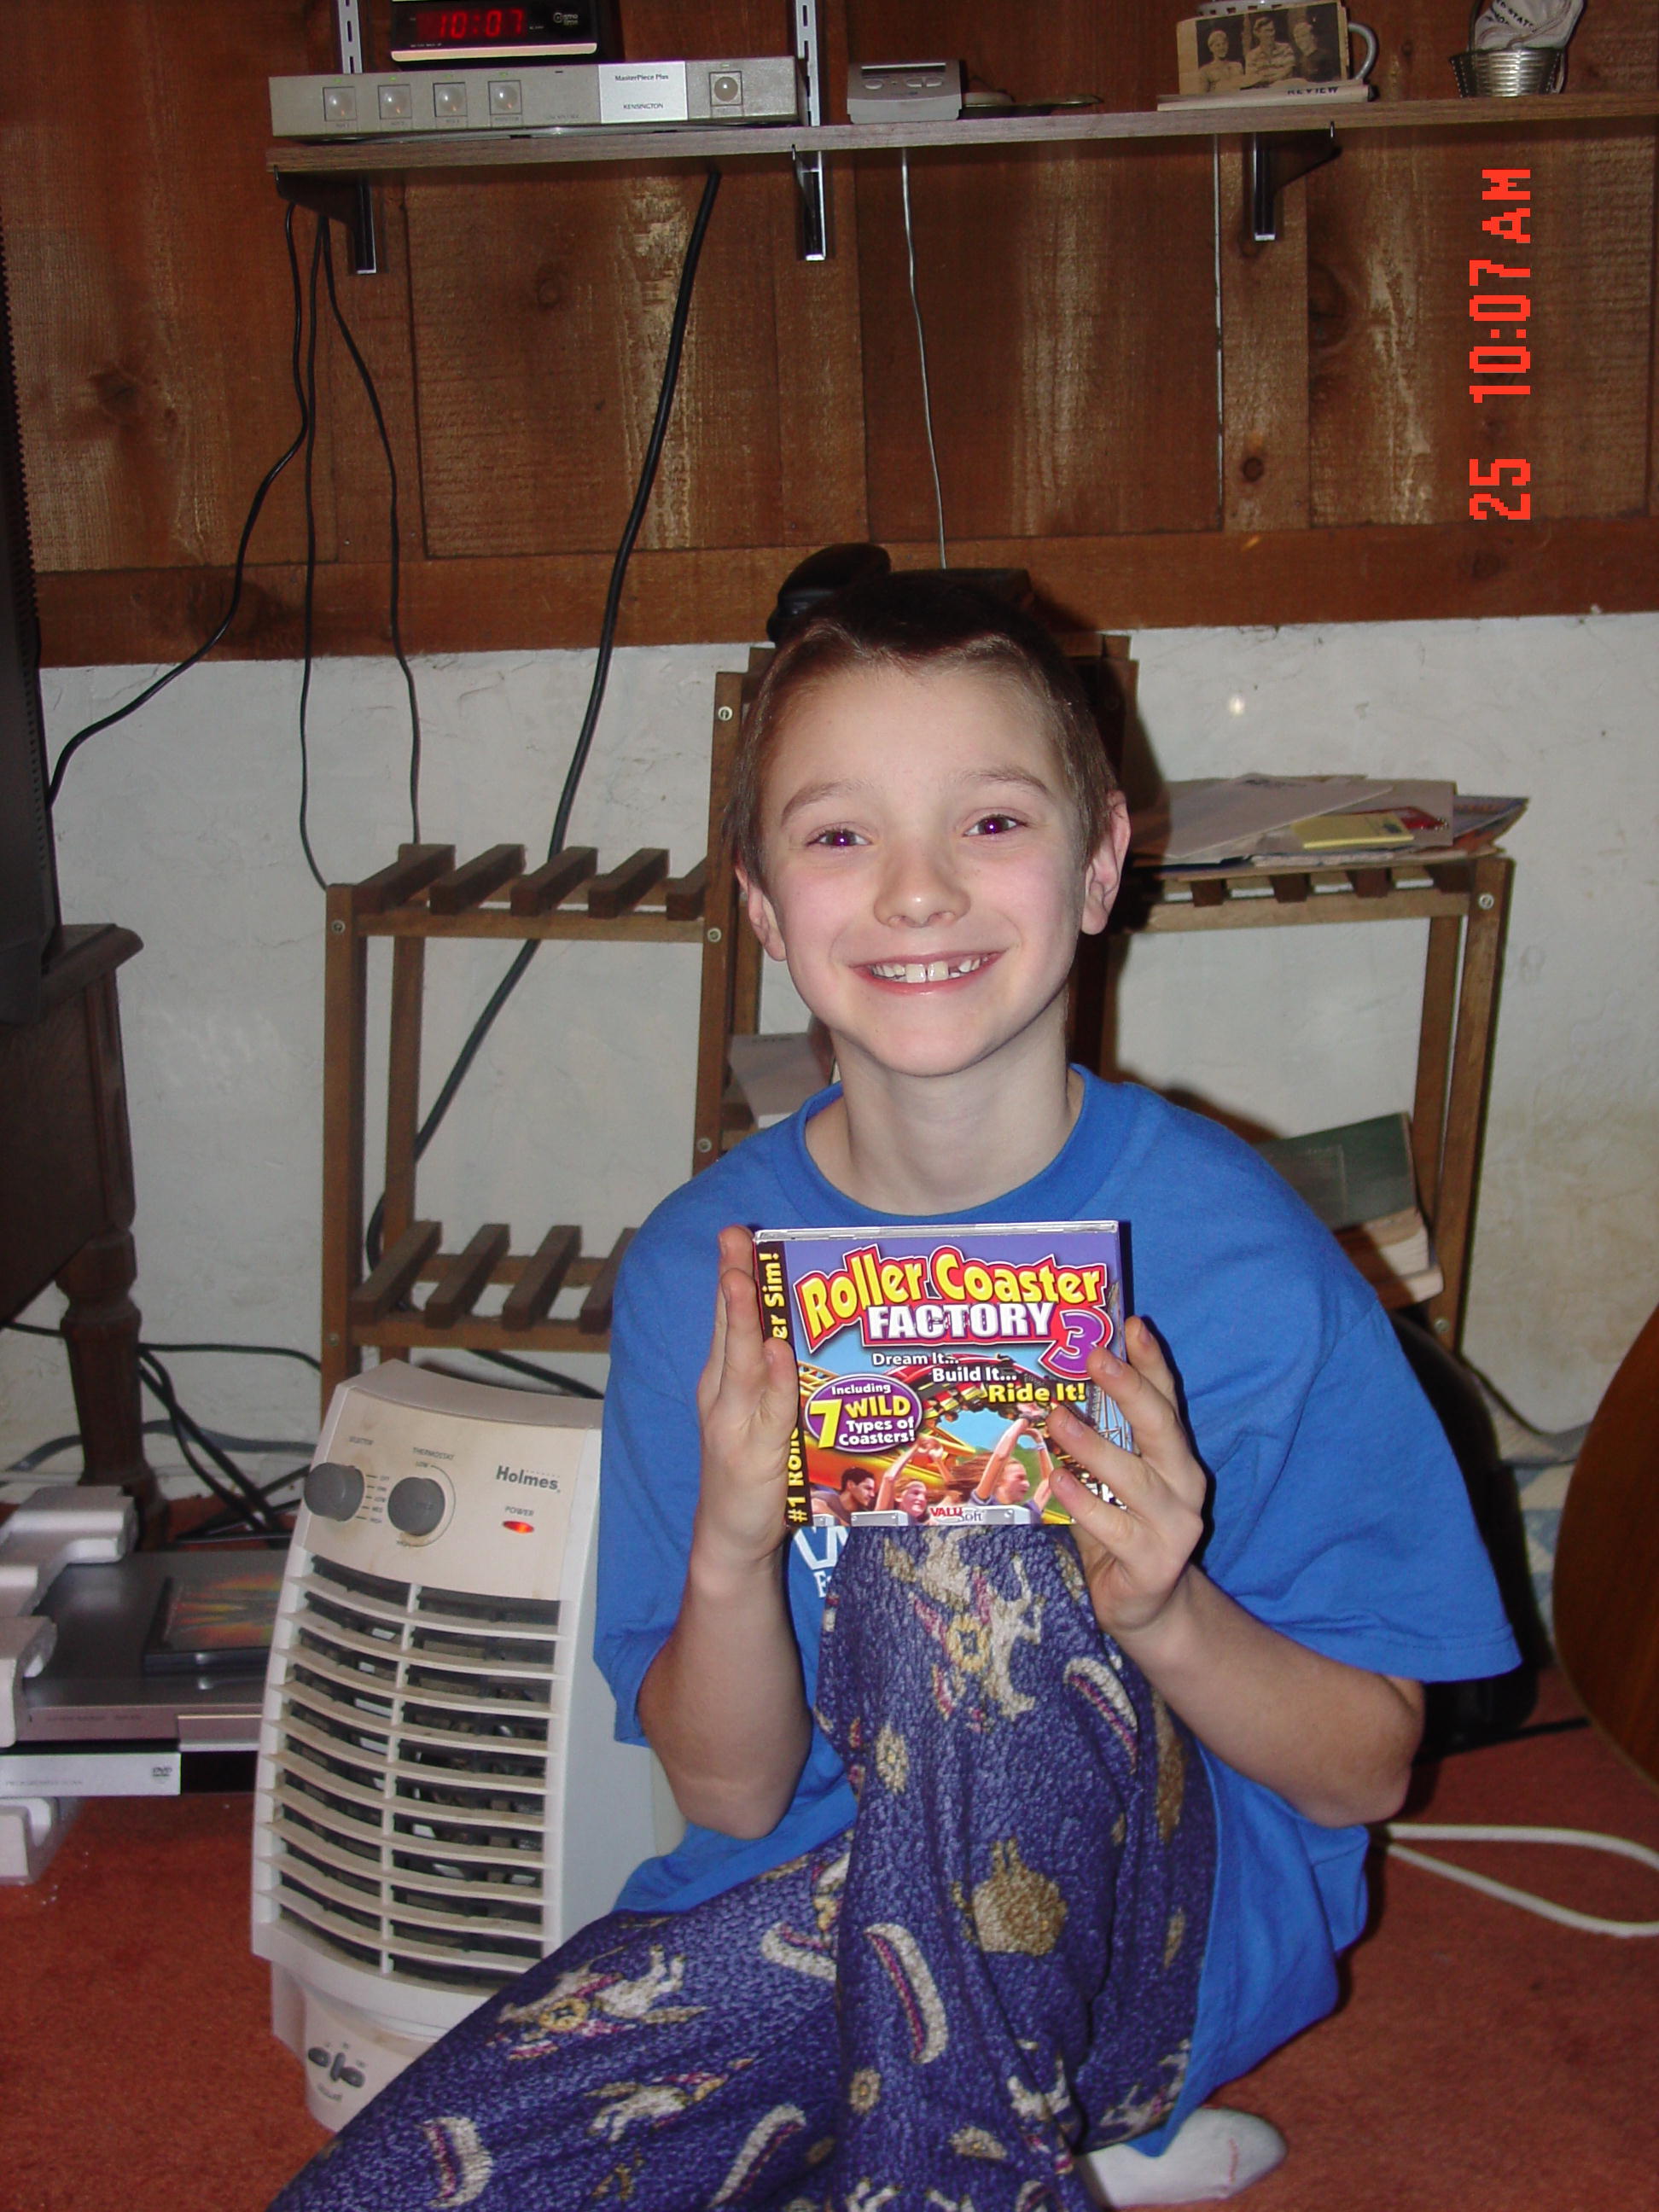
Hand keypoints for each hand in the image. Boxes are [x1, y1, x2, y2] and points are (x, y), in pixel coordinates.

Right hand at [694, 1225, 800, 1567]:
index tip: (735, 1234)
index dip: (733, 1275)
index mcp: (724, 1381)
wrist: (732, 1538)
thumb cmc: (755, 1472)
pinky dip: (771, 1379)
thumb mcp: (762, 1413)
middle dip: (732, 1283)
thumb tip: (801, 1332)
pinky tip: (776, 1353)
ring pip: (741, 1362)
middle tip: (732, 1240)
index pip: (729, 1320)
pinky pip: (767, 1410)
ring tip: (742, 1282)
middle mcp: (722, 1395)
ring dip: (742, 1321)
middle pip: (728, 1330)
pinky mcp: (752, 1455)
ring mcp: (733, 1424)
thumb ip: (775, 1375)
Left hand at [1044, 1316, 1207, 1643]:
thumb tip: (1059, 1385)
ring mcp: (1175, 1524)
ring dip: (1093, 1445)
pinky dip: (1085, 1503)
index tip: (1131, 1323)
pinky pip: (1114, 1526)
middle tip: (1095, 1355)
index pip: (1167, 1400)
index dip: (1151, 1362)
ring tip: (1058, 1418)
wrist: (1145, 1606)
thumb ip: (1100, 1438)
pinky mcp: (1154, 1562)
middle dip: (1129, 1387)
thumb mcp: (1113, 1477)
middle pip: (1160, 1427)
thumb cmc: (1120, 1528)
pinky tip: (1060, 1483)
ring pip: (1134, 1477)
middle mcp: (1184, 1483)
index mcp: (1174, 1455)